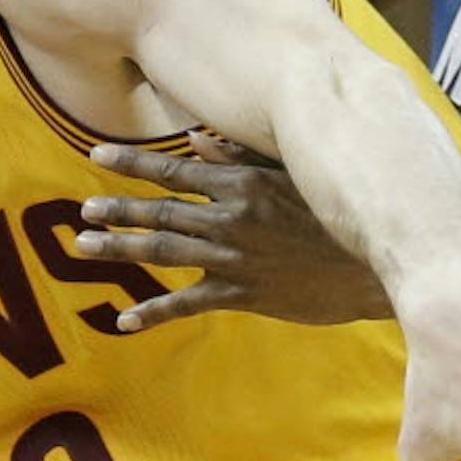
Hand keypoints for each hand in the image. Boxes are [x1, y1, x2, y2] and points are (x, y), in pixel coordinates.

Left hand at [77, 139, 390, 328]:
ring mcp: (235, 260)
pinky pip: (188, 304)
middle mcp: (231, 221)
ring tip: (85, 246)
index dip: (132, 164)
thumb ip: (241, 156)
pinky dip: (154, 312)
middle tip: (82, 210)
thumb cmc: (338, 214)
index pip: (175, 171)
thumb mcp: (293, 174)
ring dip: (122, 249)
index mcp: (243, 186)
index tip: (96, 156)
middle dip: (117, 210)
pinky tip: (124, 321)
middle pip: (160, 213)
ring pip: (165, 252)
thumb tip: (194, 139)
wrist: (377, 268)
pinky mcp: (244, 295)